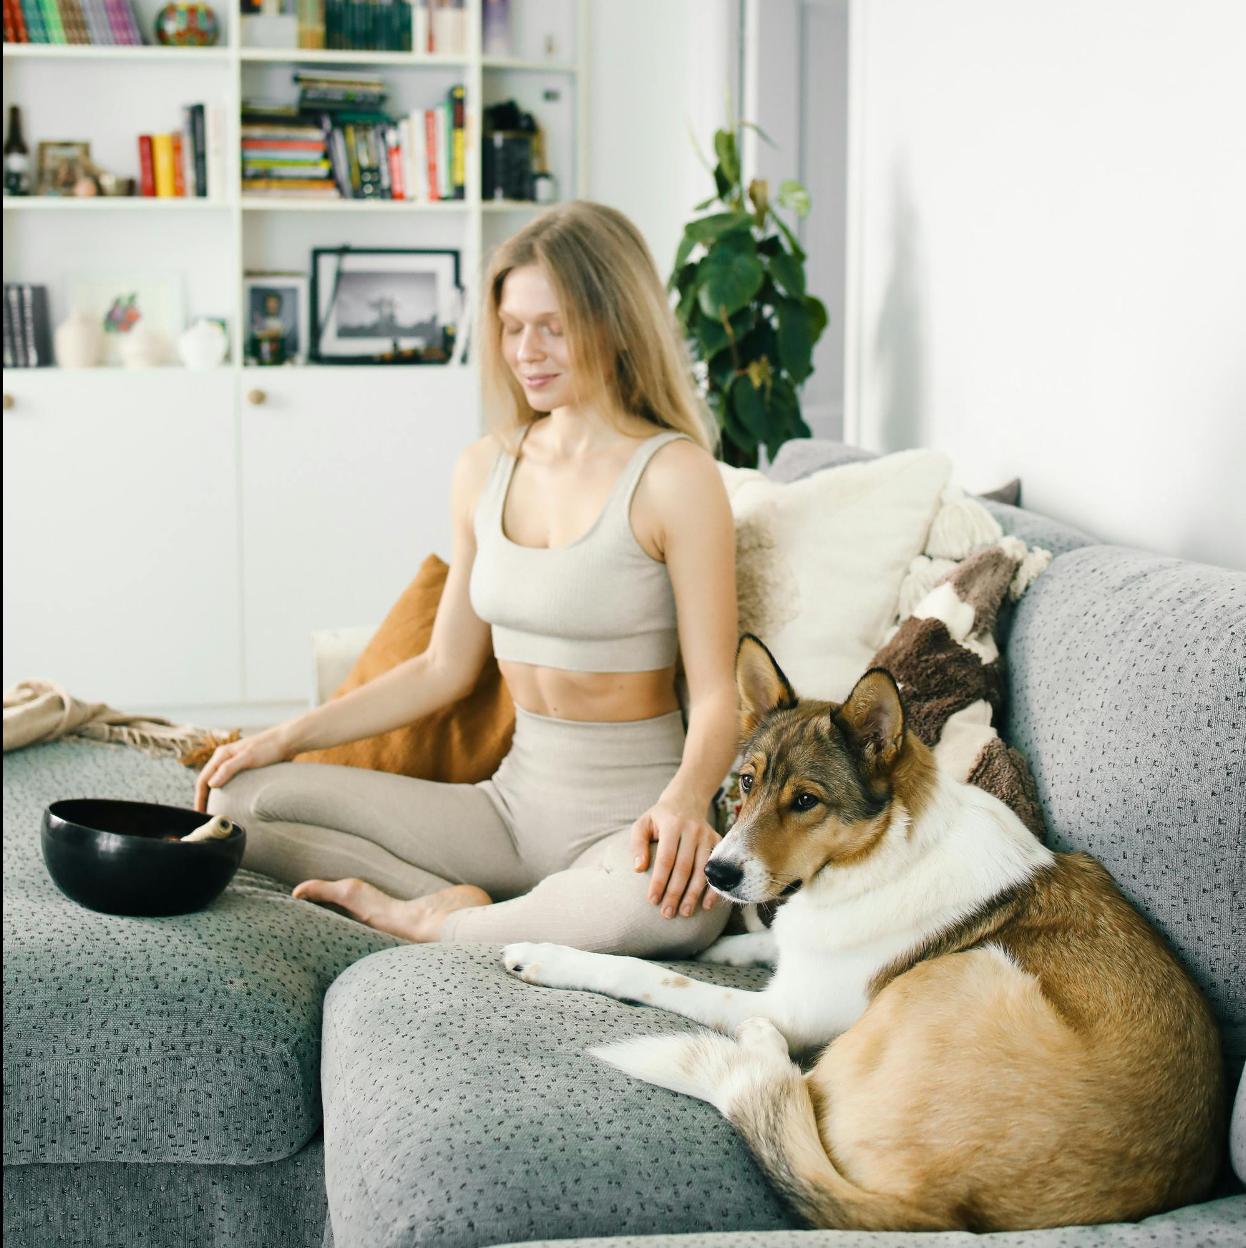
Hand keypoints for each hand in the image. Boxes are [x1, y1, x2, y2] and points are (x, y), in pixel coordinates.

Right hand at [194, 726, 292, 811]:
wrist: (287, 741)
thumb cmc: (268, 748)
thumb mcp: (248, 758)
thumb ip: (228, 769)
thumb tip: (210, 784)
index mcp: (221, 755)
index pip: (202, 780)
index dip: (199, 798)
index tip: (200, 813)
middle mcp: (224, 757)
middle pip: (207, 781)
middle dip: (204, 798)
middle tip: (205, 816)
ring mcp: (234, 761)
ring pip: (218, 781)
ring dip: (214, 795)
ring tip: (215, 810)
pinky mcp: (244, 765)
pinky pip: (229, 780)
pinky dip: (225, 791)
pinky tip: (229, 800)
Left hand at [629, 801, 720, 918]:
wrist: (686, 800)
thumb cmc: (660, 818)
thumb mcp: (643, 824)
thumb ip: (637, 845)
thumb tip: (638, 869)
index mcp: (672, 825)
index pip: (666, 858)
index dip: (659, 881)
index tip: (652, 900)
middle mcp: (693, 830)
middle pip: (685, 867)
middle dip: (676, 892)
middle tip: (667, 913)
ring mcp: (708, 835)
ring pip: (702, 869)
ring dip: (694, 894)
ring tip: (685, 913)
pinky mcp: (718, 841)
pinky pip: (717, 868)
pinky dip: (713, 887)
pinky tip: (706, 905)